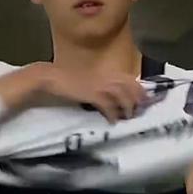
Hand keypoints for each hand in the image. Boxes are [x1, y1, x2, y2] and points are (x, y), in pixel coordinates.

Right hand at [0, 62, 145, 123]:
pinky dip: (113, 114)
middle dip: (138, 99)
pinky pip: (108, 105)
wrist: (49, 78)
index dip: (139, 89)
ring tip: (127, 117)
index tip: (143, 100)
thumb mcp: (87, 81)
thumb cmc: (66, 81)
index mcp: (104, 72)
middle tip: (139, 111)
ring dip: (127, 108)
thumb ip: (99, 85)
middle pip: (130, 86)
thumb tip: (109, 98)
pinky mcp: (91, 94)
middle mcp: (105, 76)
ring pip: (122, 95)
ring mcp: (99, 84)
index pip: (129, 78)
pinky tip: (112, 121)